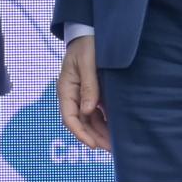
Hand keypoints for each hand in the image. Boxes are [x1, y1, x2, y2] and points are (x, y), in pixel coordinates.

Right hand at [58, 35, 109, 150]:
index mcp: (66, 89)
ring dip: (100, 133)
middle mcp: (72, 96)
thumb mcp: (87, 63)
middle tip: (110, 149)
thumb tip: (88, 111)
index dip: (80, 133)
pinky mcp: (93, 93)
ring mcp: (82, 96)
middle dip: (93, 137)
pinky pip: (97, 113)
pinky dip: (105, 123)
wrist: (89, 32)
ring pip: (90, 120)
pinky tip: (115, 130)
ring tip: (115, 145)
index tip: (93, 144)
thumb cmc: (86, 45)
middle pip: (81, 123)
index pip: (69, 117)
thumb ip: (88, 86)